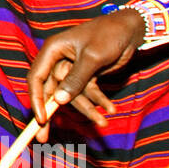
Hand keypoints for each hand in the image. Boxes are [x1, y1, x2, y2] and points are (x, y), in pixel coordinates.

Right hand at [26, 11, 137, 139]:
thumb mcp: (93, 57)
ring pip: (72, 96)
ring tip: (103, 122)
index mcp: (53, 50)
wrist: (132, 29)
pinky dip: (98, 101)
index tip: (41, 119)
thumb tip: (60, 101)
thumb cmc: (109, 35)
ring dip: (87, 109)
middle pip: (51, 92)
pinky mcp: (86, 75)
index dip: (36, 100)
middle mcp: (58, 60)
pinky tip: (110, 108)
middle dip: (53, 114)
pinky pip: (87, 93)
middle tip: (43, 138)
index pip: (37, 78)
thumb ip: (76, 79)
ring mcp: (72, 69)